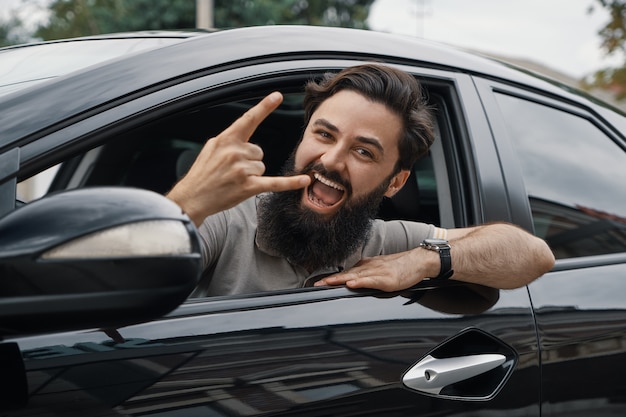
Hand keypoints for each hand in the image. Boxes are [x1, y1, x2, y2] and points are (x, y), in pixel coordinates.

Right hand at [167, 92, 310, 224]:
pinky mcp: (248, 187)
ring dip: (252, 174)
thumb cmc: (202, 174)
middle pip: (259, 151)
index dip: (264, 107)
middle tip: (231, 171)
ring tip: (234, 180)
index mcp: (226, 139)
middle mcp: (235, 152)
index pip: (248, 119)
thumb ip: (229, 140)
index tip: (278, 96)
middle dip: (249, 161)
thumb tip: (245, 139)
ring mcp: (242, 170)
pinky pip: (275, 183)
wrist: (192, 198)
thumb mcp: (211, 149)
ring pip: (262, 166)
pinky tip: (304, 181)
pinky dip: (290, 183)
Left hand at [314, 248, 439, 291]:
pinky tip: (351, 284)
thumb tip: (353, 281)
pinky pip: (371, 280)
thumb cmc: (402, 267)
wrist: (419, 261)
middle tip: (315, 285)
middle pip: (346, 274)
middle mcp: (369, 267)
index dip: (332, 278)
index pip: (346, 273)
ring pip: (355, 276)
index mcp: (366, 266)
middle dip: (330, 280)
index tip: (318, 283)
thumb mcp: (380, 270)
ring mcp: (377, 272)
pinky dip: (360, 282)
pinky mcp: (387, 279)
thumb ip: (367, 274)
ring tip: (327, 283)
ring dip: (340, 280)